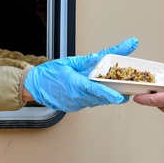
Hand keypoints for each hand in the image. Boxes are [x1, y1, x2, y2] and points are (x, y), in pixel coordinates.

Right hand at [24, 37, 138, 111]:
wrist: (35, 86)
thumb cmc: (50, 73)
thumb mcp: (70, 62)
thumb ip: (88, 60)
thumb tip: (101, 55)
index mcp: (75, 84)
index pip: (95, 90)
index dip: (109, 94)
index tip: (120, 97)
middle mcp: (77, 97)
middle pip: (101, 97)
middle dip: (115, 94)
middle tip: (128, 89)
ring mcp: (76, 103)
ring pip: (98, 101)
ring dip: (108, 96)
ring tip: (118, 89)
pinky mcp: (76, 106)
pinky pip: (91, 102)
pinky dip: (98, 97)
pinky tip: (102, 91)